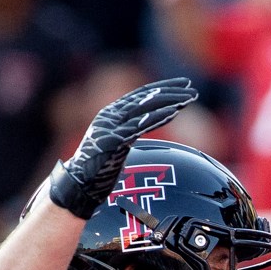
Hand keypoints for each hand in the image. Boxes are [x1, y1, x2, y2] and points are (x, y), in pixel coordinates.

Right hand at [46, 77, 196, 218]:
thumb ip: (129, 133)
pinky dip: (157, 118)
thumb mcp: (117, 145)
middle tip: (190, 86)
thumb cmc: (99, 169)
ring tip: (189, 97)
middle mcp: (110, 115)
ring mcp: (111, 127)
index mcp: (111, 114)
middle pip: (144, 98)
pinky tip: (174, 112)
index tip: (182, 84)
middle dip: (170, 91)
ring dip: (169, 102)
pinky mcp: (114, 140)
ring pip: (145, 108)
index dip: (161, 87)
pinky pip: (140, 126)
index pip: (139, 95)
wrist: (79, 185)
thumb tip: (146, 131)